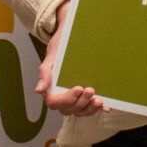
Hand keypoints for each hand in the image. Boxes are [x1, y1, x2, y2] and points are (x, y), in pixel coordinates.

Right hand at [35, 1, 109, 115]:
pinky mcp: (84, 95)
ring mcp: (74, 97)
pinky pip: (90, 106)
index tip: (78, 88)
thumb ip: (45, 72)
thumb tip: (39, 90)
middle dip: (81, 102)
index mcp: (50, 88)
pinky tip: (107, 106)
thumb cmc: (60, 46)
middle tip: (90, 90)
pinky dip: (98, 108)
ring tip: (99, 100)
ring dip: (89, 108)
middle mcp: (62, 95)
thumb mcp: (52, 56)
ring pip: (79, 111)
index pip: (54, 102)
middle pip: (69, 109)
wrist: (71, 35)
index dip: (67, 99)